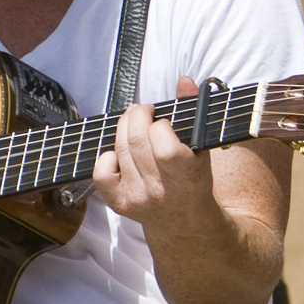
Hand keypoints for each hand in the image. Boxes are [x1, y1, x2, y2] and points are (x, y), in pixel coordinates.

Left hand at [95, 76, 222, 237]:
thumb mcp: (202, 149)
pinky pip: (101, 173)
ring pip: (120, 151)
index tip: (164, 121)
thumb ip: (195, 112)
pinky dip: (106, 157)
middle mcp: (160, 190)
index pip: (164, 147)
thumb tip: (184, 81)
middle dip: (137, 116)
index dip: (160, 126)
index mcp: (187, 177)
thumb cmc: (194, 181)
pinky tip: (119, 152)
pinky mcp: (120, 204)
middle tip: (143, 110)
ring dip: (123, 128)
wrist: (185, 222)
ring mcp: (138, 198)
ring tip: (133, 122)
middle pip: (136, 143)